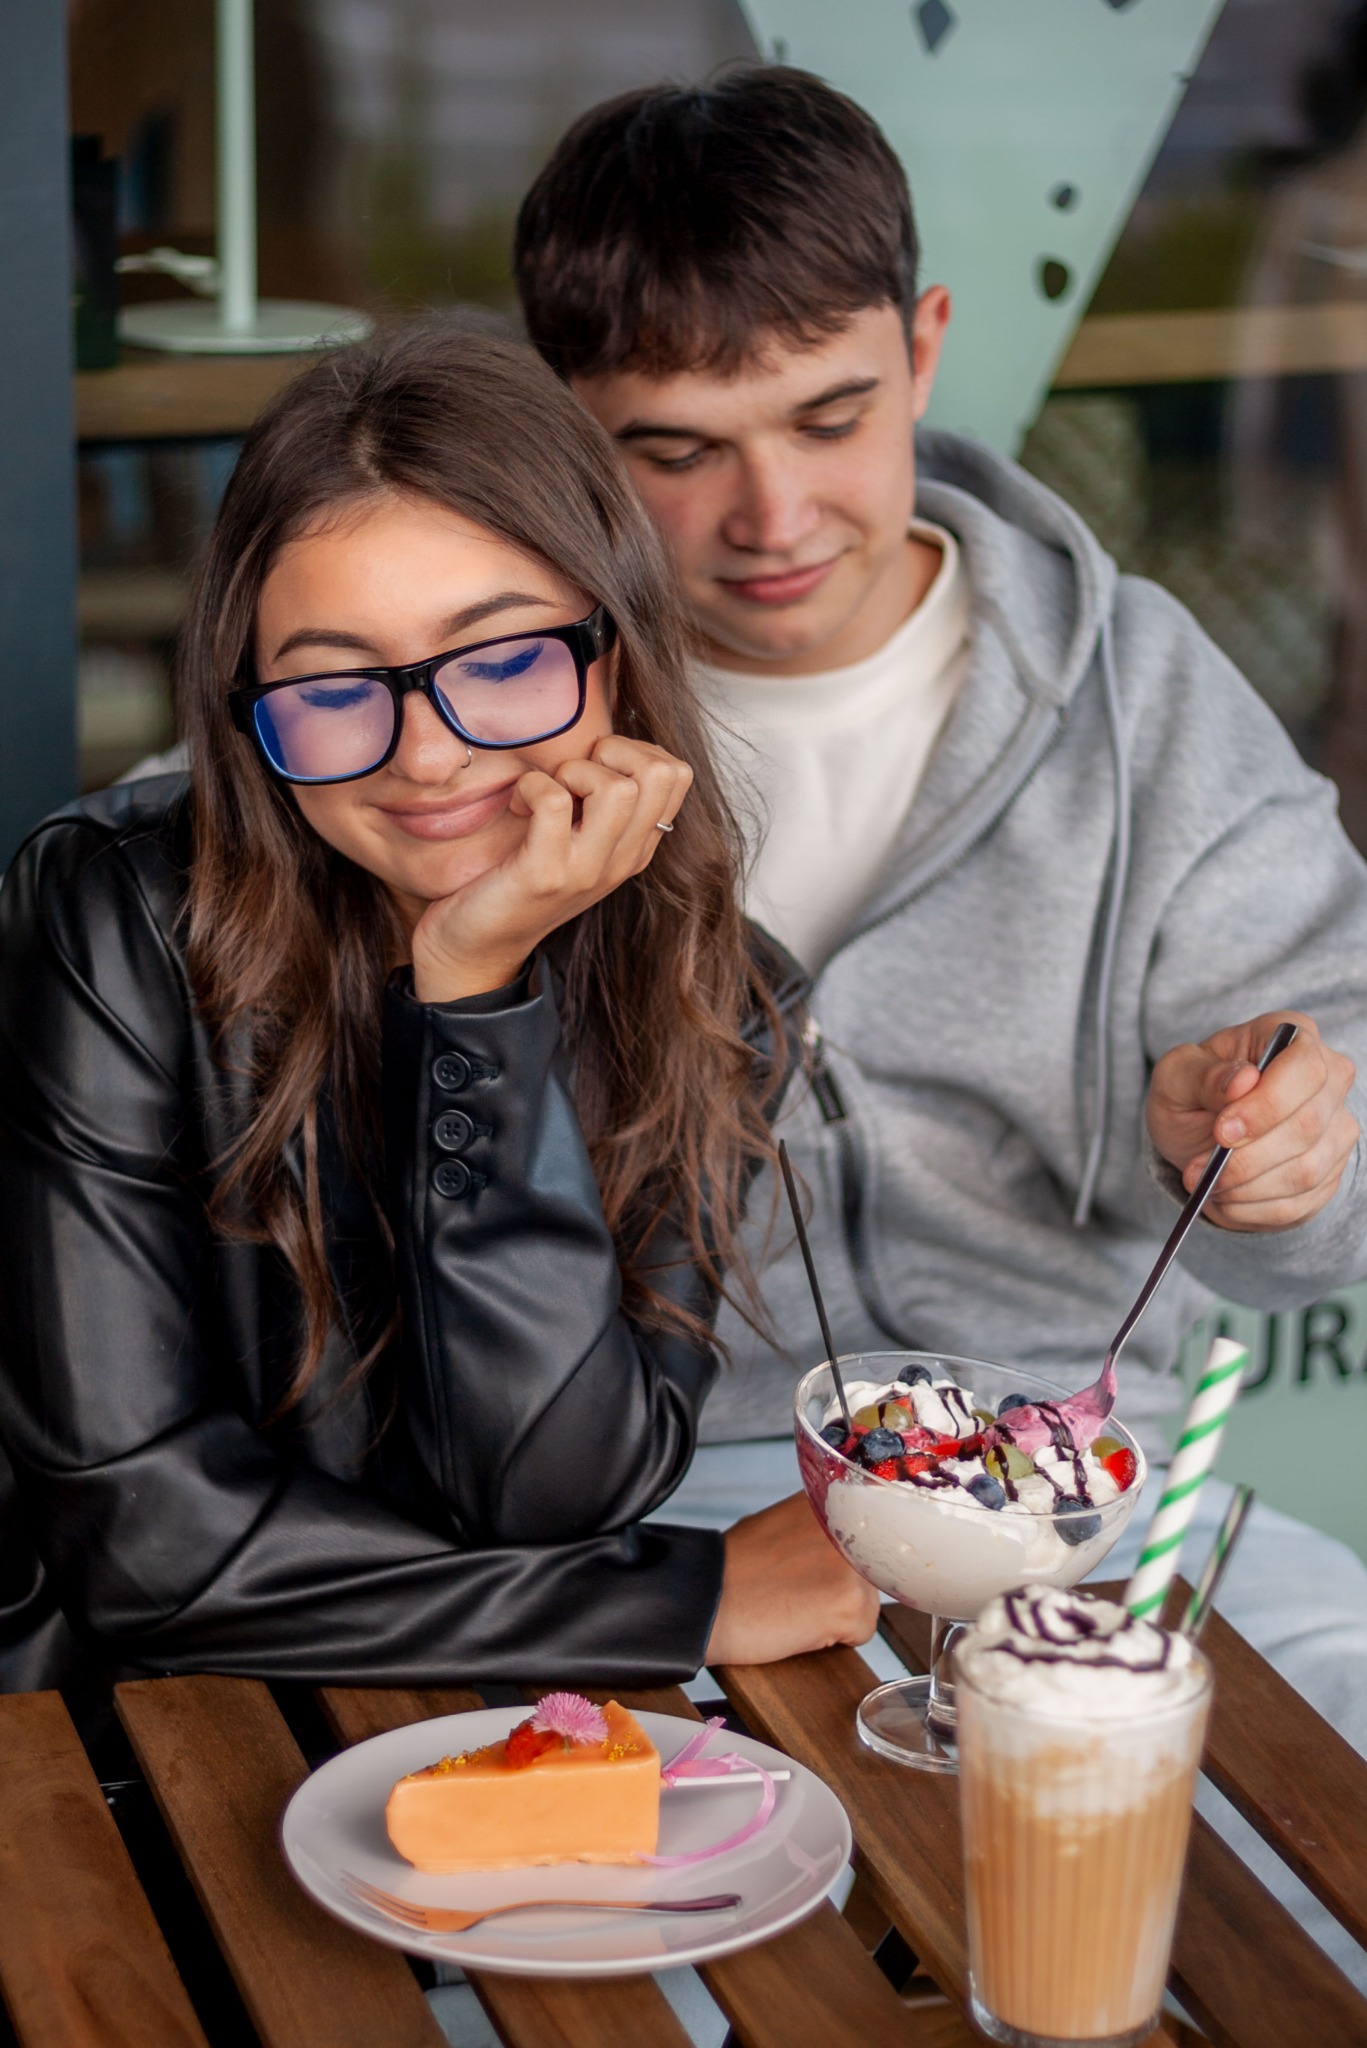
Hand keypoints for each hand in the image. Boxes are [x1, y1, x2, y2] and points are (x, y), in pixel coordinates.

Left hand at [411, 736, 691, 1001]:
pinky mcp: (546, 874)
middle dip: (612, 752)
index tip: (593, 768)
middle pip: (661, 774)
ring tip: (548, 791)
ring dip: (574, 772)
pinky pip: (554, 801)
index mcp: (637, 847)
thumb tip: (602, 740)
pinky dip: (531, 787)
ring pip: (618, 788)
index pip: (677, 774)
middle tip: (572, 776)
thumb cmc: (520, 880)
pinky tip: (517, 805)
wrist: (478, 946)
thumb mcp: (577, 841)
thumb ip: (600, 803)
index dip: (634, 749)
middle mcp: (624, 860)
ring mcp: (588, 870)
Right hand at [704, 1492, 879, 1666]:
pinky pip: (861, 1632)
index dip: (844, 1560)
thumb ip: (816, 1529)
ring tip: (794, 1607)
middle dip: (840, 1587)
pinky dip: (835, 1640)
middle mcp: (846, 1524)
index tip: (817, 1571)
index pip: (866, 1534)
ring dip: (838, 1613)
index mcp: (828, 1500)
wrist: (703, 1600)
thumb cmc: (731, 1570)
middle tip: (797, 1592)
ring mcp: (851, 1562)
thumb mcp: (779, 1526)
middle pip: (869, 1569)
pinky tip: (799, 1624)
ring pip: (867, 1602)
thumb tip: (841, 1547)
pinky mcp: (850, 1601)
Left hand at [1145, 1010, 1357, 1231]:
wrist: (1199, 1133)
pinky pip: (1301, 1203)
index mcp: (1294, 1036)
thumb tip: (1242, 1080)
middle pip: (1309, 1125)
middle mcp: (1329, 1079)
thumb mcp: (1176, 1076)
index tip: (1222, 1132)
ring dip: (1247, 1187)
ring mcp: (1336, 1128)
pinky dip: (1255, 1209)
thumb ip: (1202, 1075)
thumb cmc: (1192, 1092)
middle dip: (1248, 1158)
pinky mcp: (1329, 1173)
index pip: (1305, 1068)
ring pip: (1307, 1170)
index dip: (1267, 1105)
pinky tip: (1225, 1199)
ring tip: (1205, 1184)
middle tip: (1199, 1170)